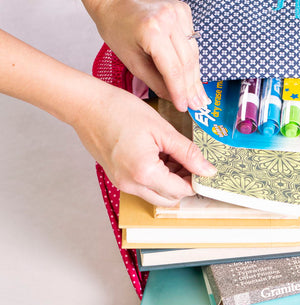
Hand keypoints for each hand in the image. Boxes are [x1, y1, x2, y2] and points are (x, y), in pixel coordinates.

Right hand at [73, 83, 215, 205]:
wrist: (87, 105)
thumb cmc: (121, 111)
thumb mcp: (162, 130)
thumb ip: (188, 153)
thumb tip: (208, 170)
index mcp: (144, 173)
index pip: (181, 191)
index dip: (196, 180)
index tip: (203, 166)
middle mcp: (131, 185)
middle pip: (169, 199)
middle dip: (184, 183)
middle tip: (190, 160)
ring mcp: (122, 183)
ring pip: (156, 195)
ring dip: (170, 181)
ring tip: (172, 154)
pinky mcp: (117, 178)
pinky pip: (143, 186)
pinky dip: (156, 177)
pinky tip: (159, 155)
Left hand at [74, 0, 208, 111]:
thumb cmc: (115, 25)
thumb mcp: (130, 59)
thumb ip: (154, 80)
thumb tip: (173, 97)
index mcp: (152, 32)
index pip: (173, 70)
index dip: (180, 91)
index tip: (185, 106)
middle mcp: (169, 20)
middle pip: (188, 62)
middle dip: (192, 87)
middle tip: (198, 105)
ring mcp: (179, 12)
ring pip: (193, 52)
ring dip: (195, 75)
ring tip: (199, 94)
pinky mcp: (184, 10)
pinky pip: (192, 40)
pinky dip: (192, 57)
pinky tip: (193, 73)